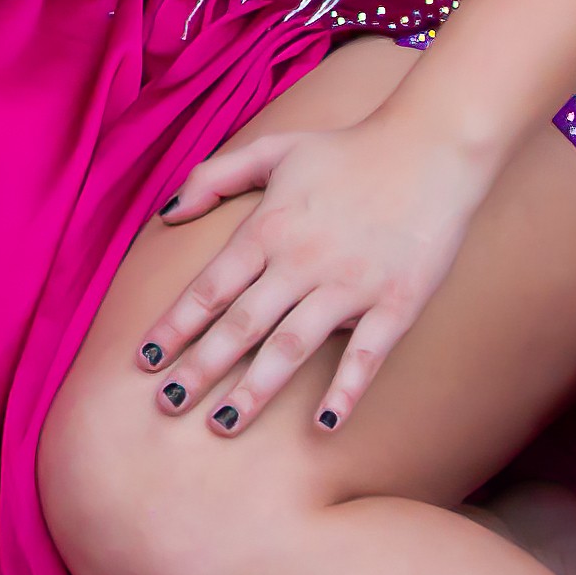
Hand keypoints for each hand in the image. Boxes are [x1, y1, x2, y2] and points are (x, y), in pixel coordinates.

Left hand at [135, 103, 512, 438]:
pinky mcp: (396, 303)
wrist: (430, 148)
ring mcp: (349, 286)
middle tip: (166, 405)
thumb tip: (166, 213)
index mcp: (267, 228)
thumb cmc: (346, 151)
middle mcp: (300, 262)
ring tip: (221, 426)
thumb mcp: (272, 149)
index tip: (145, 359)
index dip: (175, 326)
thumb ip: (212, 177)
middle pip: (240, 325)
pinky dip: (345, 391)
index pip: (209, 288)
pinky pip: (365, 355)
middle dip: (199, 369)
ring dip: (254, 390)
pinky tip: (323, 425)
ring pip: (290, 347)